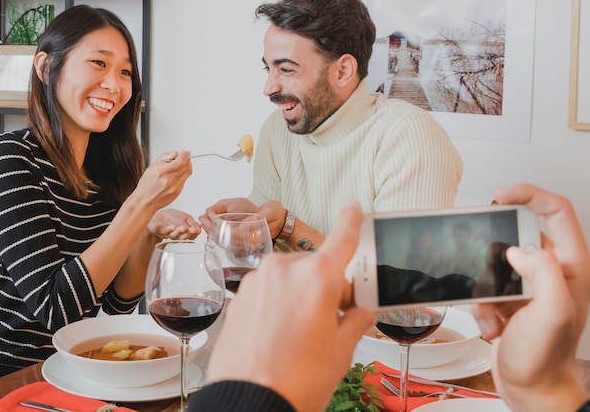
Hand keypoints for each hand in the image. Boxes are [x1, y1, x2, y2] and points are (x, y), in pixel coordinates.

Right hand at [133, 151, 192, 212]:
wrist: (144, 201)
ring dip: (186, 166)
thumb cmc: (146, 185)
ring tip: (180, 165)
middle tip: (183, 157)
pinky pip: (184, 179)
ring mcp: (175, 187)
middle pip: (187, 166)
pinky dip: (183, 174)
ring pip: (188, 172)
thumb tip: (175, 153)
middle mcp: (170, 180)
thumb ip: (165, 157)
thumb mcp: (151, 167)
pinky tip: (176, 174)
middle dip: (187, 159)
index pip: (181, 160)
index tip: (185, 152)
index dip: (185, 154)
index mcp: (162, 172)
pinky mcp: (178, 192)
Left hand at [147, 208, 201, 239]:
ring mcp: (168, 234)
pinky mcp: (160, 230)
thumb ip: (193, 223)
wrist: (158, 216)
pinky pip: (164, 231)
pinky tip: (173, 227)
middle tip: (192, 229)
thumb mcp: (186, 217)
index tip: (197, 230)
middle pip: (183, 237)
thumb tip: (199, 228)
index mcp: (184, 233)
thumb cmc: (172, 218)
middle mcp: (177, 235)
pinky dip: (169, 229)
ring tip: (183, 227)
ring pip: (174, 235)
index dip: (194, 233)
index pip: (191, 236)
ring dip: (179, 232)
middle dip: (188, 233)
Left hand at [206, 200, 375, 411]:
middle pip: (317, 267)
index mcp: (317, 277)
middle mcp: (285, 268)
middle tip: (332, 319)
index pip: (342, 239)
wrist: (248, 402)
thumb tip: (360, 310)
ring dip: (300, 294)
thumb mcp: (340, 351)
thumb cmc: (295, 380)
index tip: (354, 208)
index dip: (351, 222)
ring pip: (291, 277)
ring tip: (299, 334)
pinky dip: (278, 301)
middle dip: (327, 286)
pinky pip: (269, 288)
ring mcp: (259, 279)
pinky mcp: (241, 293)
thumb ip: (355, 319)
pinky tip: (279, 332)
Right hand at [472, 184, 589, 411]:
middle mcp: (554, 270)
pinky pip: (486, 280)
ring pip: (496, 258)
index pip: (556, 210)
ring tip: (495, 310)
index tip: (502, 194)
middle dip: (496, 252)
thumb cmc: (545, 359)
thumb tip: (519, 249)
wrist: (529, 390)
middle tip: (490, 266)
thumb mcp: (551, 315)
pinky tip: (493, 323)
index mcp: (573, 267)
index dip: (529, 194)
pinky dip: (482, 301)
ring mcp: (531, 282)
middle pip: (519, 232)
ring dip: (486, 284)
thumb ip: (543, 274)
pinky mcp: (511, 294)